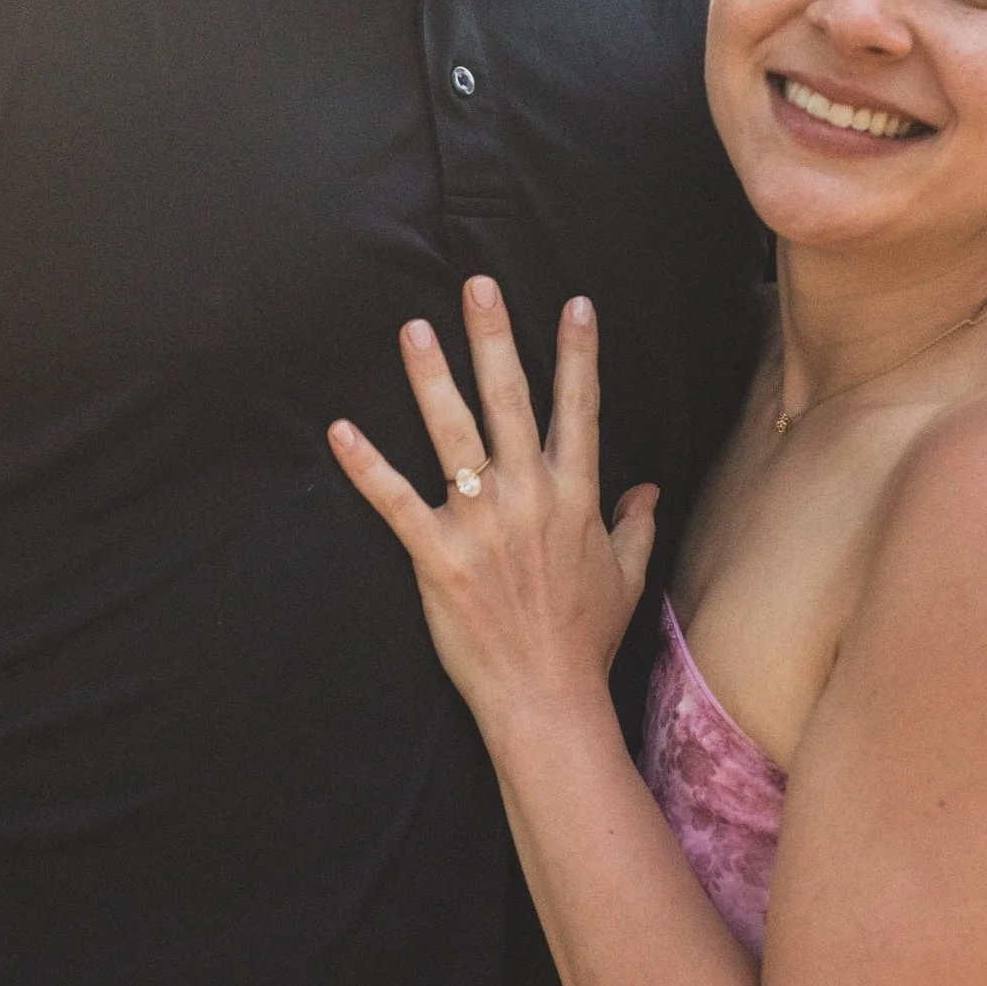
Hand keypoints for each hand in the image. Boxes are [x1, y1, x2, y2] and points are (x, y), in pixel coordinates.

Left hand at [329, 281, 658, 735]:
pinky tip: (339, 430)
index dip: (578, 354)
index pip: (580, 410)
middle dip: (495, 338)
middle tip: (479, 286)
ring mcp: (480, 524)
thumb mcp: (628, 577)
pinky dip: (365, 465)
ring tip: (414, 331)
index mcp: (575, 498)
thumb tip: (646, 489)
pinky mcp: (436, 555)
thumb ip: (636, 525)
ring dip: (431, 379)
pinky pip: (394, 500)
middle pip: (511, 400)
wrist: (548, 699)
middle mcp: (529, 497)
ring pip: (453, 434)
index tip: (575, 304)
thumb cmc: (586, 641)